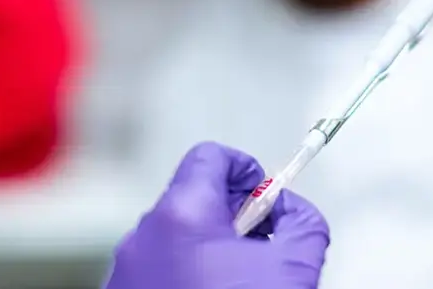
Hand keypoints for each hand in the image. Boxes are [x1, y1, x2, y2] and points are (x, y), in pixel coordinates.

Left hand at [104, 142, 329, 288]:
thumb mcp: (293, 271)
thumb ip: (304, 223)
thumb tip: (294, 211)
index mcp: (182, 213)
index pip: (211, 156)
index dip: (246, 167)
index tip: (266, 193)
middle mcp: (145, 234)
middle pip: (195, 195)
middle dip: (236, 213)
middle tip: (264, 243)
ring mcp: (128, 268)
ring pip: (178, 235)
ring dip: (214, 246)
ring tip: (241, 280)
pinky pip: (160, 267)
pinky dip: (189, 272)